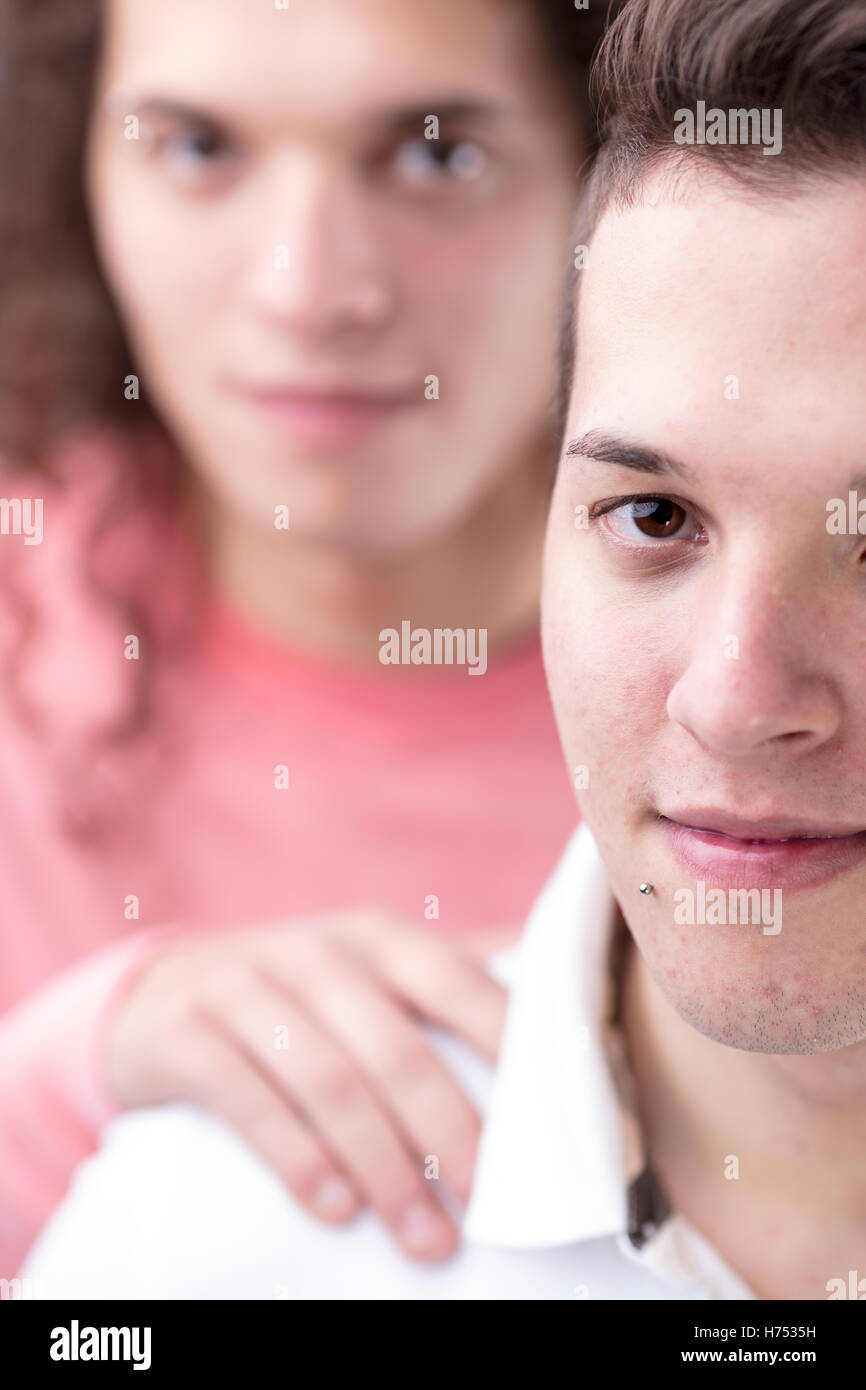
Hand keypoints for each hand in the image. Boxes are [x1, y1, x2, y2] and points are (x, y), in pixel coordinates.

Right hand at [106, 910, 512, 1259]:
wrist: (155, 996)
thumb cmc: (293, 1000)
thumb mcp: (365, 976)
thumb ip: (448, 986)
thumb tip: (557, 1002)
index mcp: (378, 941)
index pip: (459, 986)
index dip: (510, 1052)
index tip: (550, 1126)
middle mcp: (317, 954)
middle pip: (398, 1050)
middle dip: (451, 1135)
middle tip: (490, 1211)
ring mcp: (245, 987)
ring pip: (330, 1082)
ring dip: (384, 1168)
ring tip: (426, 1238)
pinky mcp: (184, 1031)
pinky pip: (246, 1097)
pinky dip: (295, 1157)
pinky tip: (333, 1208)